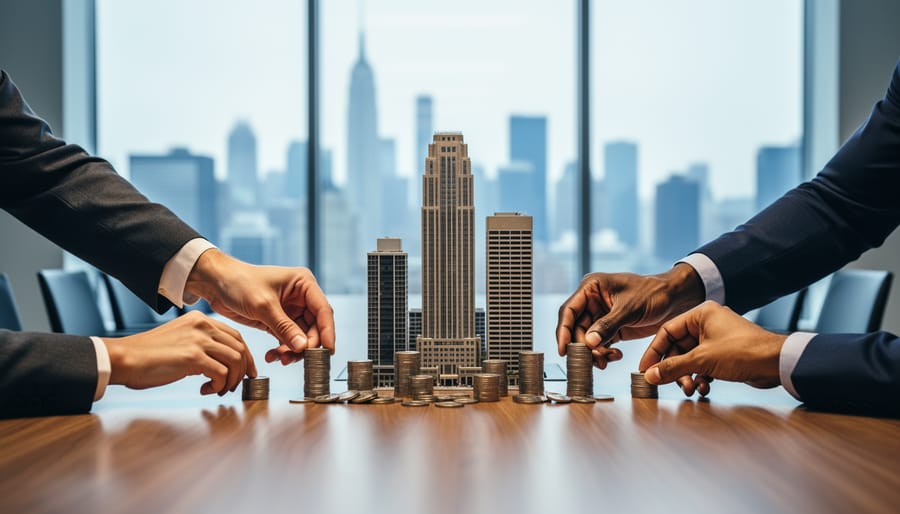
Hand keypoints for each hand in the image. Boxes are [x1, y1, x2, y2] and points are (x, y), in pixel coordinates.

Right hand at [103, 311, 256, 394]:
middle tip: (234, 386)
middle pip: (240, 348)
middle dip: (242, 371)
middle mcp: (203, 326)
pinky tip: (205, 390)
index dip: (245, 356)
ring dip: (231, 380)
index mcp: (200, 320)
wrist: (125, 358)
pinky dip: (219, 386)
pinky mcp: (193, 357)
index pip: (236, 336)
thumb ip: (201, 344)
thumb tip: (220, 362)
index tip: (246, 372)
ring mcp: (199, 340)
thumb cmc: (149, 355)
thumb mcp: (180, 340)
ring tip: (219, 389)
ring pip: (235, 361)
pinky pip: (222, 374)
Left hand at [185, 249, 334, 364]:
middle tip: (294, 358)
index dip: (327, 332)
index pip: (323, 310)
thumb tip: (303, 347)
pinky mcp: (279, 321)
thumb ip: (284, 327)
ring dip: (293, 351)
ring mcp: (291, 310)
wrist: (216, 284)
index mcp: (303, 284)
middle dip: (306, 345)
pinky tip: (272, 356)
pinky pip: (288, 340)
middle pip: (314, 327)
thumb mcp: (263, 305)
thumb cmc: (239, 283)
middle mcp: (301, 297)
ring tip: (280, 359)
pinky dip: (283, 350)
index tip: (328, 351)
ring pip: (302, 337)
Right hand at [555, 263, 704, 367]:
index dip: (563, 331)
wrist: (676, 299)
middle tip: (594, 360)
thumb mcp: (629, 308)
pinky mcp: (611, 328)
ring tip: (607, 360)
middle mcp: (592, 301)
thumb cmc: (654, 293)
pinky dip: (604, 352)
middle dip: (584, 346)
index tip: (564, 350)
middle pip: (577, 328)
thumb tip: (589, 343)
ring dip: (595, 352)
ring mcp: (601, 315)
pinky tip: (615, 356)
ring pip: (587, 339)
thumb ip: (607, 325)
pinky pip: (600, 344)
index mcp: (591, 288)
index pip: (569, 311)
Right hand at [639, 301, 785, 396]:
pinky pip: (703, 365)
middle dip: (674, 369)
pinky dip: (701, 377)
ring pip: (690, 359)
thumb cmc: (744, 352)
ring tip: (690, 389)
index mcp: (700, 314)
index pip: (667, 331)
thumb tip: (650, 375)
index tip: (645, 369)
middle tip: (668, 383)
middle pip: (678, 347)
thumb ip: (673, 368)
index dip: (654, 352)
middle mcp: (707, 323)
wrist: (777, 363)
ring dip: (687, 376)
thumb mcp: (702, 360)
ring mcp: (716, 339)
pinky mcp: (724, 353)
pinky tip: (704, 388)